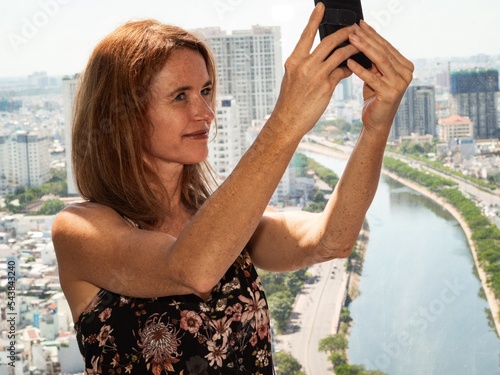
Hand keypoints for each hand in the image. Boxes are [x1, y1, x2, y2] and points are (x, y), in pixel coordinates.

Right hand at [271, 3, 358, 135]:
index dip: (314, 19)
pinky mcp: (326, 86)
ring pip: (340, 54)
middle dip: (344, 32)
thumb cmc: (290, 102)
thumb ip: (306, 66)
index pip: (306, 35)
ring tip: (362, 44)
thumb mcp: (293, 79)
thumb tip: (322, 58)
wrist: (288, 121)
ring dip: (353, 47)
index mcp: (294, 61)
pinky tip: (354, 67)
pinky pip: (342, 71)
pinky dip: (349, 68)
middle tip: (354, 27)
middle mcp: (304, 65)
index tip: (322, 6)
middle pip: (328, 41)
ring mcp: (315, 75)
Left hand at [346, 21, 413, 134]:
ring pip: (379, 60)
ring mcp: (400, 84)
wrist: (376, 121)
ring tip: (351, 40)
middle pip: (383, 51)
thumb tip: (362, 39)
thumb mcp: (375, 75)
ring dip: (364, 48)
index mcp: (405, 66)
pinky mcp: (390, 93)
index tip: (360, 24)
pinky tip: (349, 61)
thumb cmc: (374, 97)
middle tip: (353, 29)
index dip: (373, 34)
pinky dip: (359, 69)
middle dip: (367, 38)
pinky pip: (372, 77)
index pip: (387, 46)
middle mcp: (406, 73)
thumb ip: (374, 61)